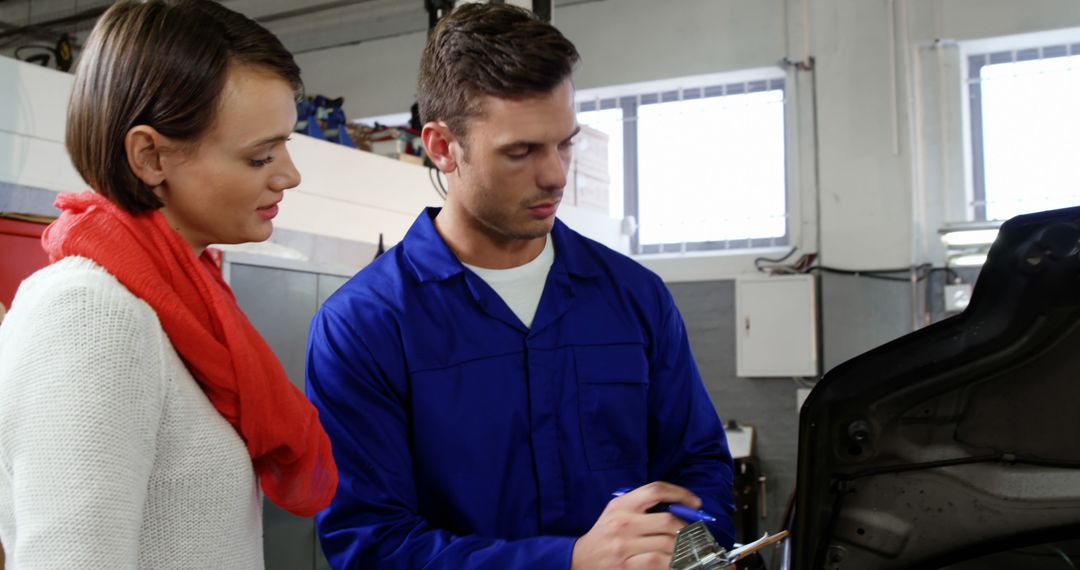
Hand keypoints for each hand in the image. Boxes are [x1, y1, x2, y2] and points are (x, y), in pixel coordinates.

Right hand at [571, 481, 698, 569]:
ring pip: (668, 543)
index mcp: (621, 504)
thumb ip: (642, 506)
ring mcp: (624, 545)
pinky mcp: (627, 565)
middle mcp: (623, 522)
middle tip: (692, 532)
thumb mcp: (617, 512)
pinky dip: (673, 561)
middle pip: (667, 520)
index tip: (694, 503)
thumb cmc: (605, 534)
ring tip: (686, 548)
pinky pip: (659, 561)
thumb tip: (679, 507)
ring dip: (683, 547)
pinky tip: (675, 560)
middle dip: (686, 527)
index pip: (656, 490)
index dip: (680, 494)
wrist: (581, 558)